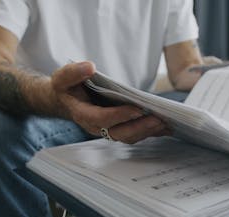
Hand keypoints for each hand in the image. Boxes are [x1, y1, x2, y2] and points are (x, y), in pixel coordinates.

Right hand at [51, 62, 168, 143]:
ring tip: (165, 123)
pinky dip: (149, 132)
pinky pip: (134, 134)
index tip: (136, 109)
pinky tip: (165, 127)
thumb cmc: (66, 88)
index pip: (102, 119)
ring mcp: (107, 130)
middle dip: (140, 127)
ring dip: (147, 131)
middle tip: (158, 119)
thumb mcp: (63, 77)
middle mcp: (96, 127)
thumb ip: (73, 73)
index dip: (119, 115)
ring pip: (128, 136)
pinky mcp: (117, 129)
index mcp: (83, 114)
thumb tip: (90, 67)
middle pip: (119, 133)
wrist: (66, 100)